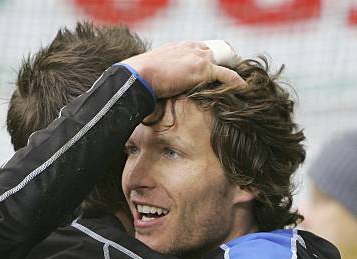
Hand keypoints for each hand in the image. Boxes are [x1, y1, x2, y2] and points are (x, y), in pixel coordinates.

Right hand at [121, 41, 244, 97]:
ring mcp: (198, 58)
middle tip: (228, 73)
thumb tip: (148, 87)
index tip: (208, 67)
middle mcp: (190, 48)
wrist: (137, 76)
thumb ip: (155, 74)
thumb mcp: (148, 71)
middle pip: (213, 51)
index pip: (198, 49)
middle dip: (221, 61)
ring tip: (237, 81)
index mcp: (178, 47)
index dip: (204, 57)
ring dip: (230, 69)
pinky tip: (244, 87)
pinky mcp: (203, 70)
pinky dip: (236, 81)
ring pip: (222, 61)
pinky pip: (226, 75)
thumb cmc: (137, 77)